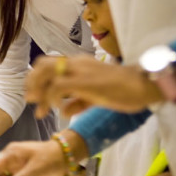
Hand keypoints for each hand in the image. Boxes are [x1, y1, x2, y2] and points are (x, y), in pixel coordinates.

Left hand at [26, 55, 161, 117]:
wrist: (144, 85)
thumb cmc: (124, 90)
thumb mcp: (96, 96)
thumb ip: (79, 102)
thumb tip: (64, 112)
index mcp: (78, 63)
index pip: (49, 63)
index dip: (36, 78)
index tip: (34, 96)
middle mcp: (76, 63)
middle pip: (42, 64)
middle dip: (32, 83)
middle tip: (31, 100)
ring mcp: (80, 70)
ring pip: (46, 72)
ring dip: (39, 92)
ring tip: (40, 109)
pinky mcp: (85, 81)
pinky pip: (58, 86)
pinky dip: (52, 99)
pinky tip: (58, 111)